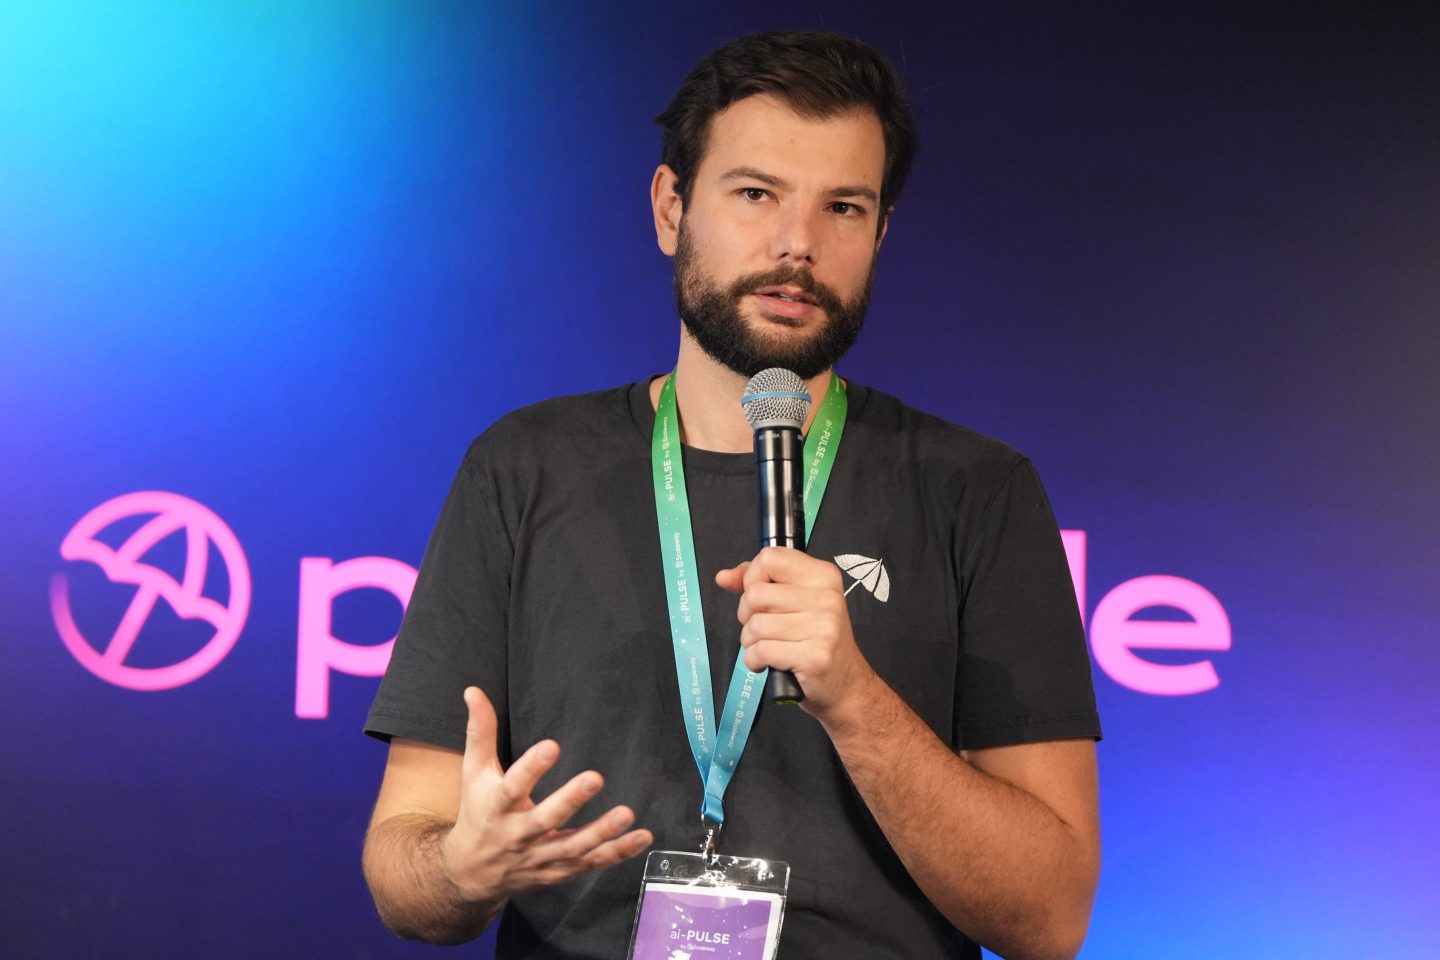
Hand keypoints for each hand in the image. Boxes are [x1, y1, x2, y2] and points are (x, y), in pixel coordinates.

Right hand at [439, 686, 651, 901]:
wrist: (472, 873)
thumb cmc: (478, 812)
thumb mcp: (474, 772)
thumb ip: (480, 732)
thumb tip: (473, 691)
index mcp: (498, 806)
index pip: (512, 786)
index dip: (531, 767)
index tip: (552, 745)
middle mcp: (518, 834)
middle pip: (545, 819)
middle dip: (570, 800)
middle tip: (595, 778)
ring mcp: (540, 856)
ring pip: (572, 847)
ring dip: (601, 832)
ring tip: (626, 814)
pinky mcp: (559, 870)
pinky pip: (590, 863)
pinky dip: (617, 852)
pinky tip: (641, 836)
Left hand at [715, 547, 877, 716]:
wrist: (845, 683)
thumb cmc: (815, 639)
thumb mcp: (795, 600)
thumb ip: (758, 582)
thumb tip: (723, 577)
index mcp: (823, 575)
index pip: (770, 558)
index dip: (752, 576)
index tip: (758, 595)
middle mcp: (826, 597)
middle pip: (755, 593)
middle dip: (747, 614)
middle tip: (764, 627)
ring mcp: (823, 627)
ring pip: (755, 625)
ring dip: (750, 641)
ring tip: (768, 646)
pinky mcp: (814, 657)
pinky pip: (760, 651)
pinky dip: (754, 660)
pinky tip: (768, 663)